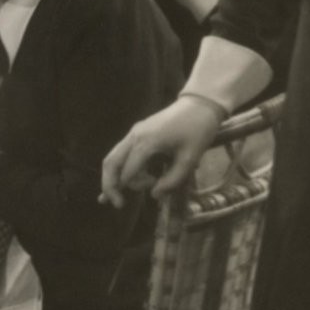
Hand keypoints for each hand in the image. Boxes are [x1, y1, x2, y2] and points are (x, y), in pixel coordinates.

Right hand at [101, 93, 219, 202]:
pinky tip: (117, 182)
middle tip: (118, 204)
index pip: (128, 171)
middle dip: (110, 186)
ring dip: (114, 177)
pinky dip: (119, 168)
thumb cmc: (198, 131)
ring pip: (113, 158)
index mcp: (147, 142)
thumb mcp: (190, 159)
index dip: (135, 186)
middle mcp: (135, 136)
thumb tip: (154, 195)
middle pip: (111, 164)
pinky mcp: (138, 133)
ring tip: (117, 196)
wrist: (199, 105)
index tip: (153, 188)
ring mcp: (134, 133)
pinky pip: (122, 153)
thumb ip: (172, 180)